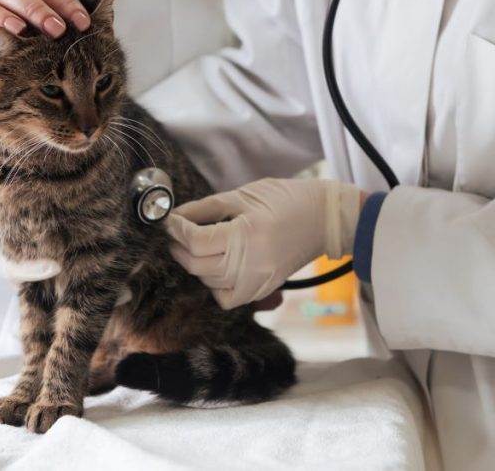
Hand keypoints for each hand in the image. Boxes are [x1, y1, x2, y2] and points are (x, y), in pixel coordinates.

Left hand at [166, 178, 363, 309]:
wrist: (324, 218)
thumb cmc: (285, 199)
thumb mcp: (243, 195)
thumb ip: (206, 208)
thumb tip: (176, 216)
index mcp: (246, 234)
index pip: (195, 241)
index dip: (176, 230)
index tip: (170, 220)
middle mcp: (251, 263)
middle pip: (197, 265)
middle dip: (180, 247)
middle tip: (177, 232)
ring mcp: (258, 281)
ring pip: (208, 283)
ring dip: (196, 264)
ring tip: (199, 245)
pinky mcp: (263, 290)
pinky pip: (227, 298)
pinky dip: (215, 285)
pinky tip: (219, 266)